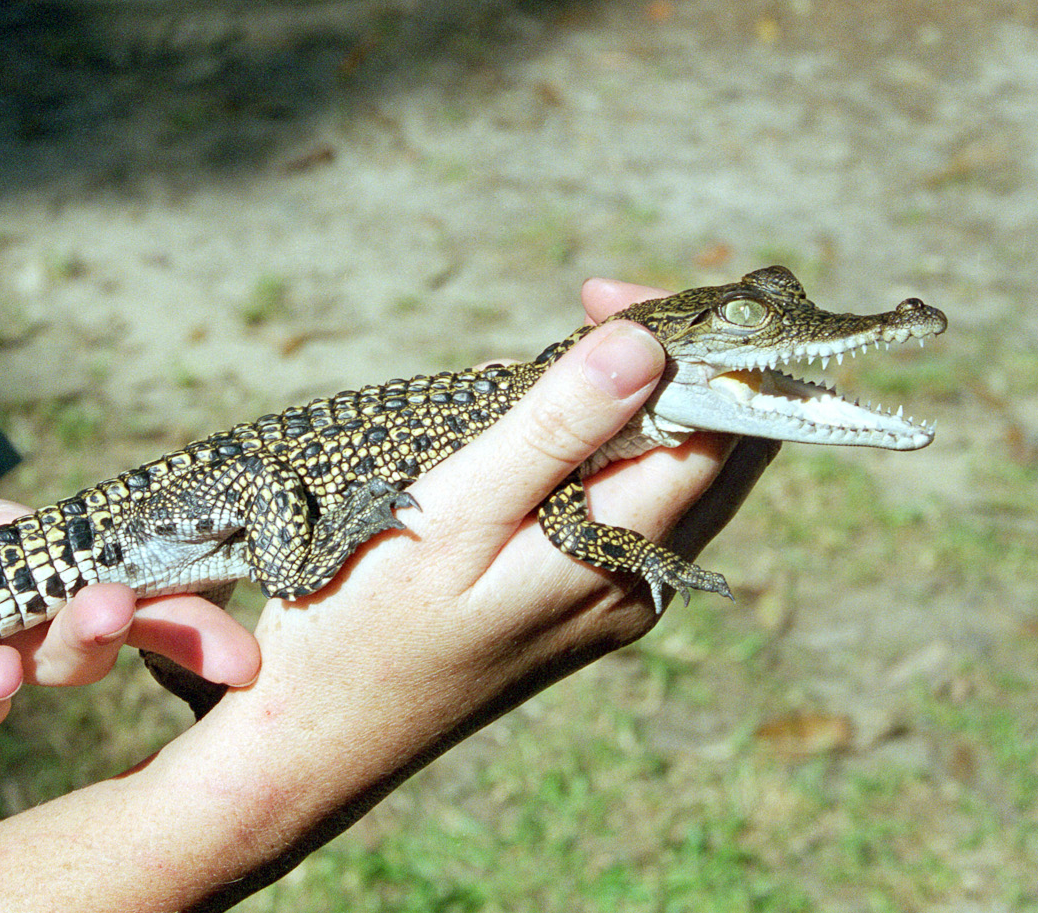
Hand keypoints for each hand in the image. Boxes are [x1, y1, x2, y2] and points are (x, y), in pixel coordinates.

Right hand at [143, 276, 775, 906]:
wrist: (319, 743)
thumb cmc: (366, 630)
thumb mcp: (453, 514)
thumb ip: (551, 430)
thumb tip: (643, 345)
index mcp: (623, 554)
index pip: (718, 426)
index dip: (689, 344)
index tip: (603, 293)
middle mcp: (639, 579)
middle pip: (717, 448)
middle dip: (679, 361)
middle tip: (594, 304)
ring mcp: (613, 594)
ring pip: (676, 473)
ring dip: (642, 399)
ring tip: (560, 355)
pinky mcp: (578, 599)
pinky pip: (628, 501)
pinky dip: (607, 443)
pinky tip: (540, 422)